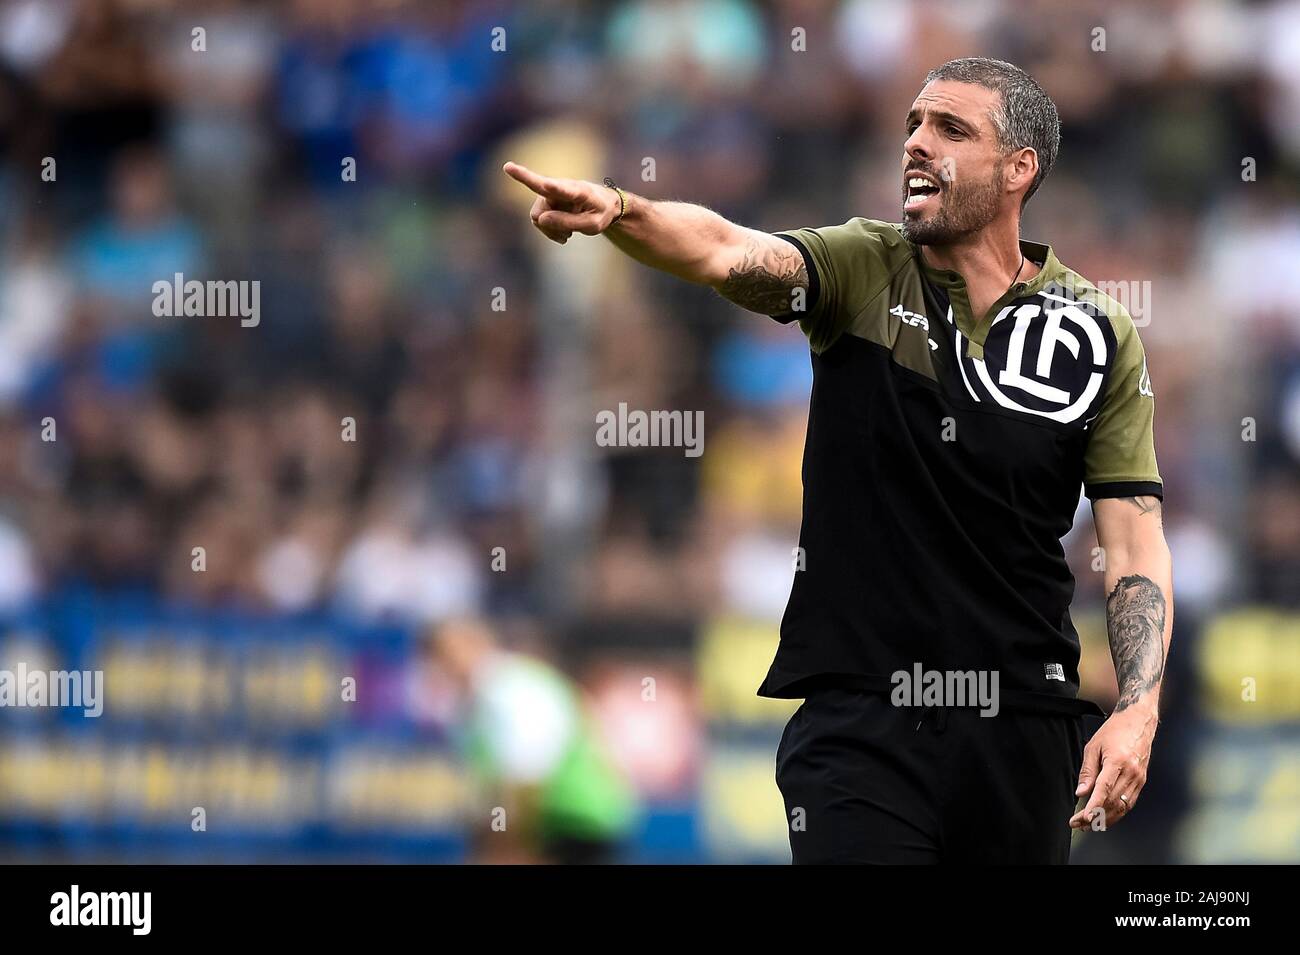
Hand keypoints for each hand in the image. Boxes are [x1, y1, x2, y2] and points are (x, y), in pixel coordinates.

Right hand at [503, 161, 620, 243]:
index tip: (523, 175)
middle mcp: (560, 188)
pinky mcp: (546, 201)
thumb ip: (569, 222)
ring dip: (550, 229)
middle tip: (566, 236)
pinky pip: (539, 221)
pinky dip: (549, 230)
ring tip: (568, 234)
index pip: (558, 188)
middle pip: (540, 211)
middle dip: (548, 227)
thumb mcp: (593, 225)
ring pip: (537, 217)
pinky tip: (563, 232)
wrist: (604, 205)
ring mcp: (551, 193)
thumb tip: (540, 219)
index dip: (545, 185)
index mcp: (577, 191)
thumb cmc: (600, 212)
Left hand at [1069, 703, 1158, 829]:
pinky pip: (1129, 803)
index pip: (1104, 790)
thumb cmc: (1114, 731)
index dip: (1094, 806)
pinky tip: (1105, 817)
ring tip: (1088, 825)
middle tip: (1077, 824)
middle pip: (1112, 802)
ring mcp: (1139, 779)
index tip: (1084, 818)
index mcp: (1118, 762)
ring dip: (1105, 818)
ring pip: (1122, 806)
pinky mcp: (1142, 781)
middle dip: (1095, 816)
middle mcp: (1131, 773)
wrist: (1138, 722)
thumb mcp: (1093, 746)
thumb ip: (1087, 771)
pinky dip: (1117, 813)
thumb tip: (1081, 792)